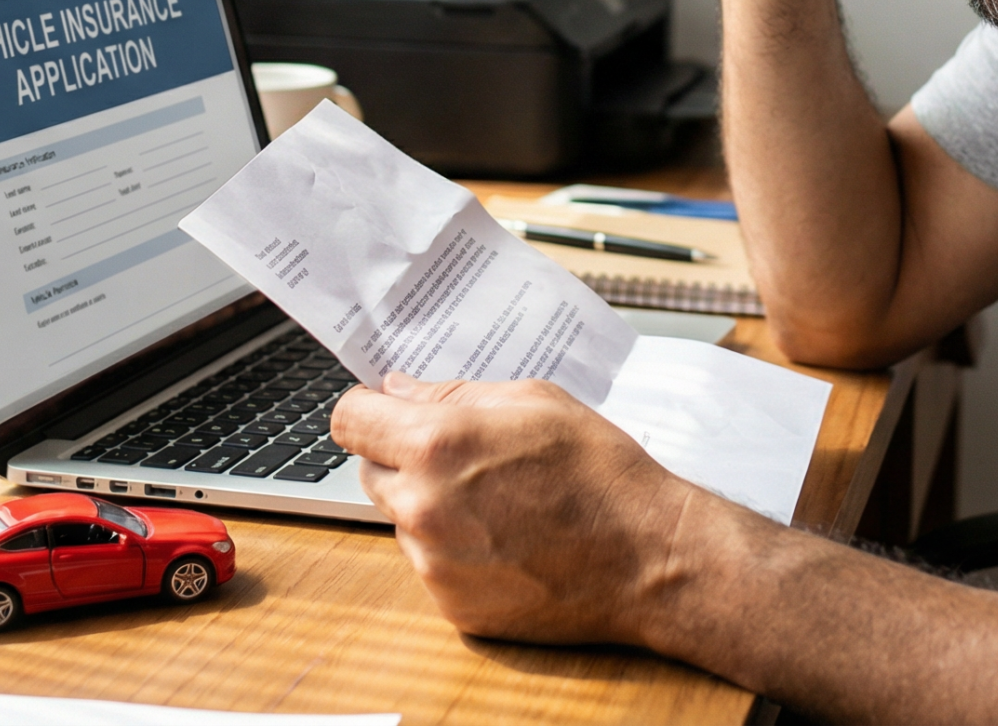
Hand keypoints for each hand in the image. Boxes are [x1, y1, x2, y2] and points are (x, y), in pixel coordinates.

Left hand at [330, 374, 701, 643]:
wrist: (648, 557)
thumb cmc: (600, 472)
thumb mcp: (535, 402)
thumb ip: (454, 393)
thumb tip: (398, 390)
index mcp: (436, 444)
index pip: (349, 420)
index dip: (366, 410)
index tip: (383, 413)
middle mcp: (422, 506)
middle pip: (371, 472)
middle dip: (404, 459)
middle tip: (466, 459)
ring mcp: (434, 564)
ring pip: (403, 521)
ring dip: (431, 508)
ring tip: (501, 504)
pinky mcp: (452, 606)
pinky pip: (432, 566)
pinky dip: (456, 553)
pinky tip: (508, 542)